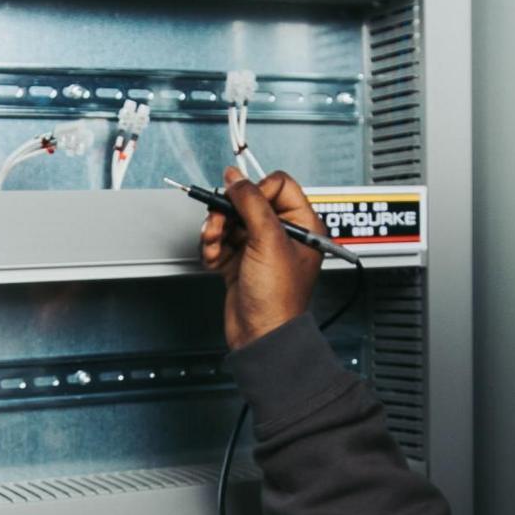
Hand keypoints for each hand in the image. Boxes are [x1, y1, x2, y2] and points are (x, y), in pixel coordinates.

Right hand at [197, 167, 323, 348]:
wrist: (260, 335)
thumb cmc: (278, 299)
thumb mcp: (268, 241)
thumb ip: (251, 203)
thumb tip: (236, 179)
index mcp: (303, 224)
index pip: (279, 185)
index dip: (258, 190)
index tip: (243, 201)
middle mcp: (282, 234)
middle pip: (248, 202)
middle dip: (228, 212)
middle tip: (220, 222)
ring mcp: (259, 248)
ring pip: (230, 220)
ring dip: (216, 230)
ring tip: (214, 243)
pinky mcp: (240, 261)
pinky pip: (220, 241)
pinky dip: (212, 247)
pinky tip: (214, 258)